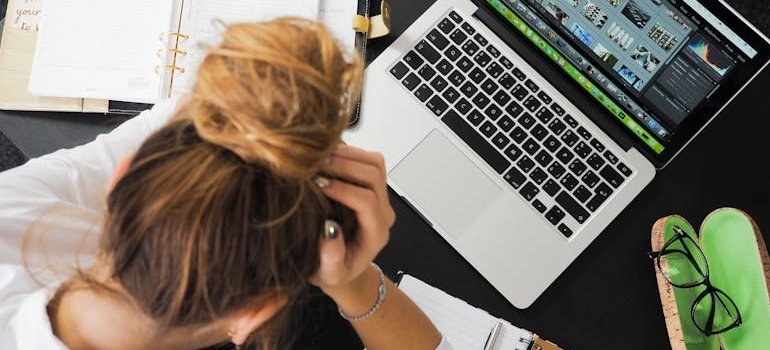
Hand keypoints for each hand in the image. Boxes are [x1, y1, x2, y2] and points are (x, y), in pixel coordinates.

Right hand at [310, 144, 394, 295]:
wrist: (342, 266)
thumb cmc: (333, 271)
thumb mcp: (328, 274)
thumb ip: (331, 258)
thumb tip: (329, 229)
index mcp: (375, 234)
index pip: (367, 202)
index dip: (343, 190)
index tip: (318, 185)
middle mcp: (383, 212)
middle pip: (374, 176)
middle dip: (344, 166)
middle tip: (315, 166)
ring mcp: (380, 197)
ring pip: (374, 163)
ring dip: (347, 155)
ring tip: (318, 159)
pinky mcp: (372, 185)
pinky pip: (367, 160)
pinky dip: (347, 152)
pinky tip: (325, 158)